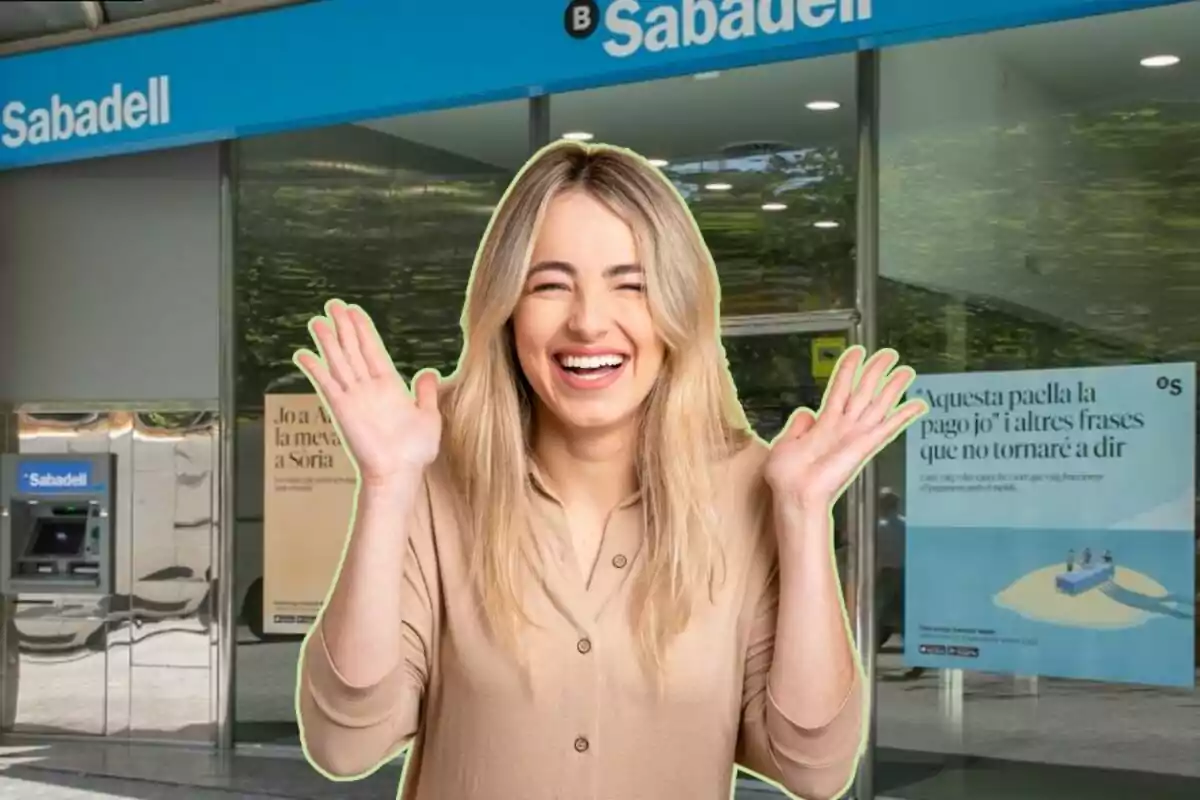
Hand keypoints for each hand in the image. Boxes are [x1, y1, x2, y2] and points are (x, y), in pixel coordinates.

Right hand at [293, 300, 442, 485]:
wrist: (399, 473)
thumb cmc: (415, 452)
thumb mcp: (429, 417)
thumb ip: (425, 394)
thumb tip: (428, 373)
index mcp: (390, 386)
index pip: (373, 350)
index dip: (363, 330)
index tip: (354, 312)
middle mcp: (369, 388)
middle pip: (353, 350)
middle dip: (343, 327)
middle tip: (333, 304)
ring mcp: (354, 397)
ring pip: (339, 361)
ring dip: (329, 341)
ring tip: (319, 320)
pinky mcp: (342, 408)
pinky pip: (327, 384)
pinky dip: (315, 369)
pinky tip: (304, 354)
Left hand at [765, 347, 925, 510]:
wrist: (795, 494)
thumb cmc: (786, 476)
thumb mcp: (784, 443)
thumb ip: (797, 426)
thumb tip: (806, 413)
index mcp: (824, 424)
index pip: (840, 389)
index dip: (848, 369)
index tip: (857, 352)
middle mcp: (843, 428)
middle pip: (863, 392)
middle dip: (876, 372)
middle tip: (889, 354)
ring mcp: (855, 436)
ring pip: (878, 404)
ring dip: (893, 387)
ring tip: (906, 370)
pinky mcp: (864, 446)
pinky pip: (887, 427)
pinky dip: (904, 416)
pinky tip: (918, 405)